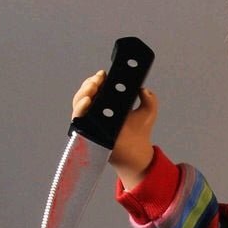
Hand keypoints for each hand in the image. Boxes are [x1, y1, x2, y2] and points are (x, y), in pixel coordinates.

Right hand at [72, 70, 157, 188]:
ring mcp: (91, 120)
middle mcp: (97, 110)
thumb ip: (149, 98)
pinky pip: (78, 117)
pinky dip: (80, 107)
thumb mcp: (148, 112)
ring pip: (79, 101)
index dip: (98, 79)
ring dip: (84, 91)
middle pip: (86, 91)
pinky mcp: (87, 130)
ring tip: (93, 86)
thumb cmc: (140, 133)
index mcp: (108, 103)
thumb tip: (143, 88)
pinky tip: (87, 100)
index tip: (103, 74)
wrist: (137, 152)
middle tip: (98, 79)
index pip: (98, 86)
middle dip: (90, 82)